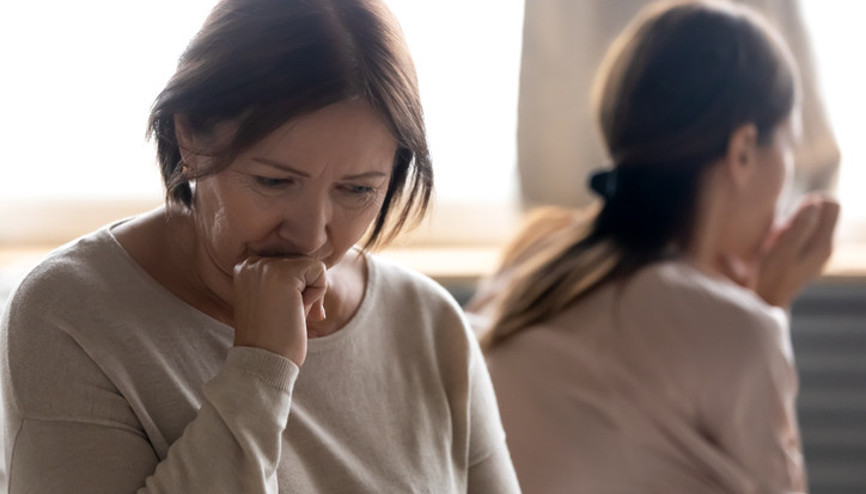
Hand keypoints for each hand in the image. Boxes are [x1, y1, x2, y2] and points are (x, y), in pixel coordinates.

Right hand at [232, 256, 326, 365]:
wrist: (263, 361)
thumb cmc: (272, 337)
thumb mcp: (273, 300)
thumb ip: (288, 279)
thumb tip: (319, 267)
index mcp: (245, 267)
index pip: (289, 262)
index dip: (296, 289)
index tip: (282, 312)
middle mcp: (251, 262)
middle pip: (301, 261)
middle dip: (305, 291)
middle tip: (286, 316)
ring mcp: (265, 266)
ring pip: (312, 266)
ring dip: (310, 294)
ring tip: (288, 314)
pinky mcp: (284, 273)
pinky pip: (320, 270)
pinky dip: (318, 294)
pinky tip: (297, 311)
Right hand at [723, 197, 839, 308]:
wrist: (767, 301)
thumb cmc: (773, 276)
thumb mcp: (784, 249)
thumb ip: (801, 226)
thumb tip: (815, 202)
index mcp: (824, 244)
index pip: (832, 205)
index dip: (812, 202)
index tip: (792, 214)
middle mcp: (825, 247)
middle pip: (820, 213)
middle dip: (799, 214)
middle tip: (781, 232)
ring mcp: (816, 253)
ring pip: (807, 223)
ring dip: (790, 226)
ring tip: (775, 242)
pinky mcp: (805, 257)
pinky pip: (799, 235)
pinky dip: (787, 236)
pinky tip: (775, 248)